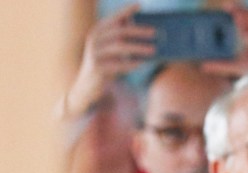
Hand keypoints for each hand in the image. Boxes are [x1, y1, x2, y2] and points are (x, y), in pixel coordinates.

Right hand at [65, 3, 154, 118]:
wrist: (87, 86)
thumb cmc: (106, 66)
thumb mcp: (115, 51)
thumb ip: (124, 39)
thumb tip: (143, 29)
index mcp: (98, 31)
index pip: (114, 18)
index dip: (126, 11)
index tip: (140, 5)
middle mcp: (94, 38)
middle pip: (120, 31)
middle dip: (139, 31)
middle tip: (156, 32)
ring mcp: (94, 52)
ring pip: (120, 47)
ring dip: (139, 48)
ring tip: (154, 50)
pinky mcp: (96, 67)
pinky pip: (118, 64)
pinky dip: (131, 63)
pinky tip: (142, 64)